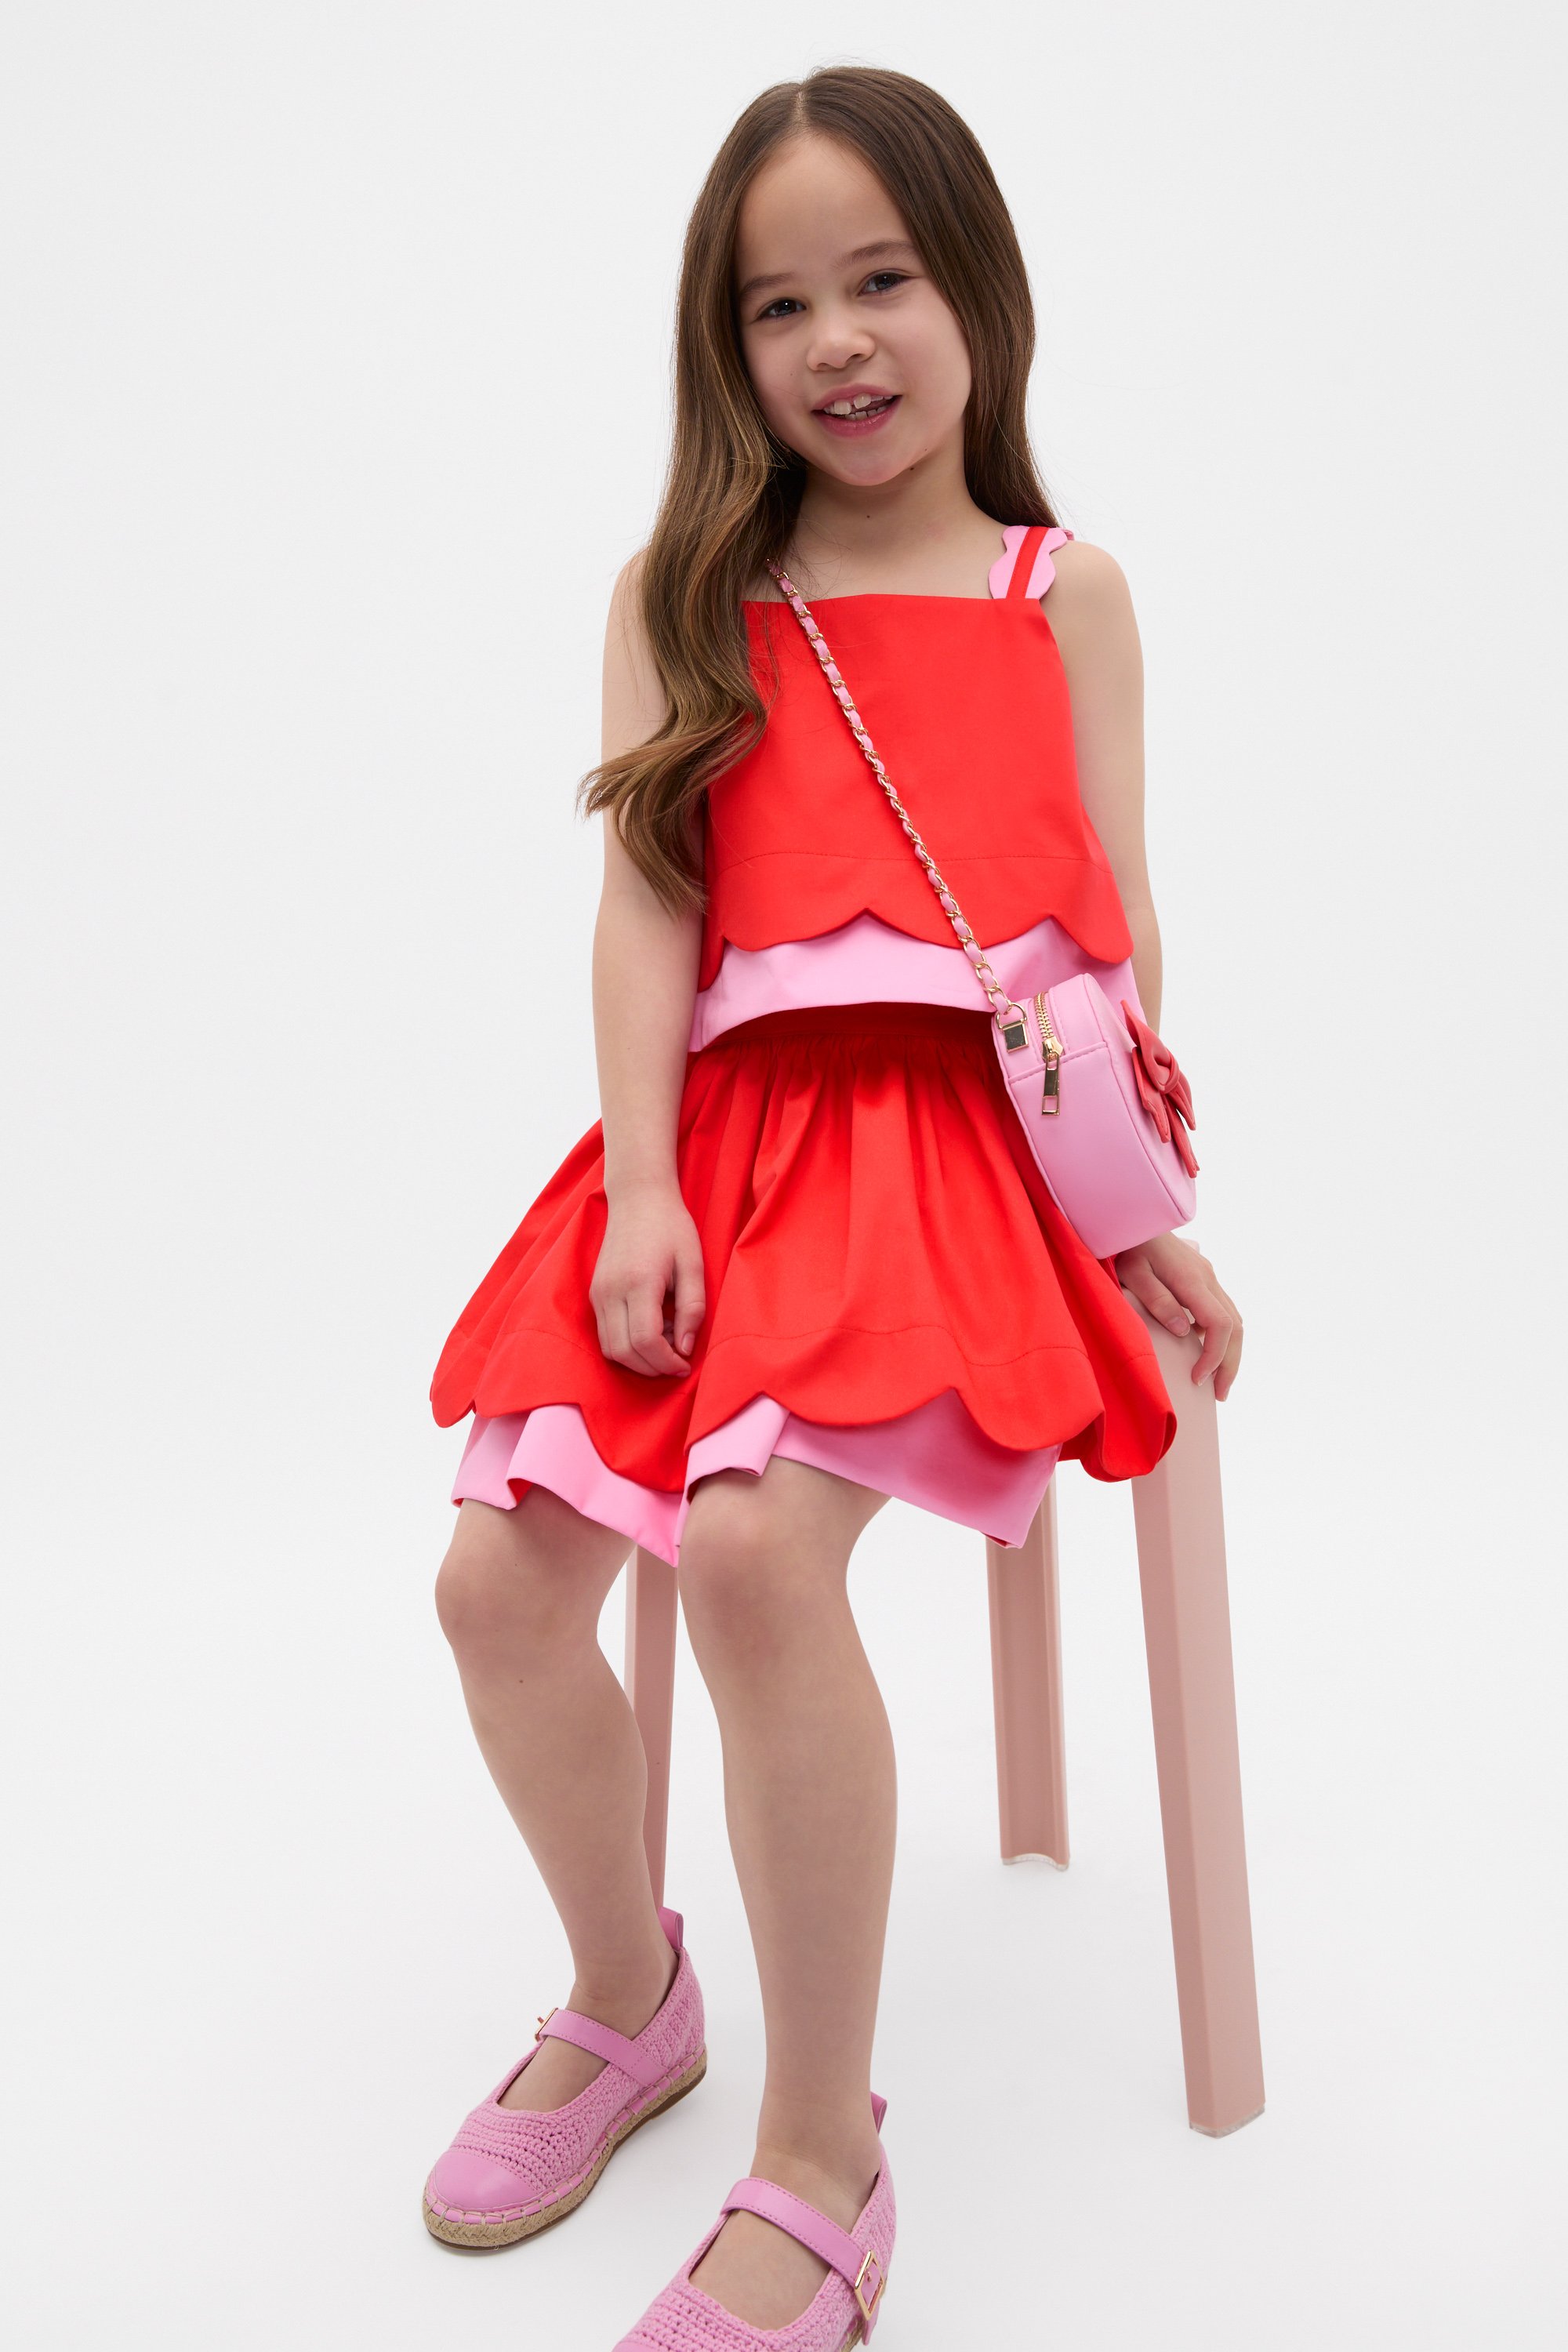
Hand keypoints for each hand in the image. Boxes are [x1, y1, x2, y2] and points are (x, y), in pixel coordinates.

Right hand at [590, 1181, 706, 1377]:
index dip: (666, 1362)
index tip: (685, 1364)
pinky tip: (650, 1329)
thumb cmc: (671, 1227)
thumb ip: (692, 1308)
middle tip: (677, 1361)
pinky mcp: (594, 1293)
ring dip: (638, 1359)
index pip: (645, 1341)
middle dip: (652, 1367)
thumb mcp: (693, 1264)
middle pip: (623, 1352)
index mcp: (639, 1282)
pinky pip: (605, 1334)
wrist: (638, 1198)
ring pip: (609, 1349)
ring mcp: (598, 1293)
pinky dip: (626, 1345)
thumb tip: (685, 1348)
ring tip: (665, 1343)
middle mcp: (611, 1291)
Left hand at [1114, 1231, 1242, 1399]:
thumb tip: (1184, 1332)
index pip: (1220, 1324)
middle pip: (1235, 1326)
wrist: (1132, 1218)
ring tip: (1218, 1381)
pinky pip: (1223, 1311)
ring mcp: (1208, 1277)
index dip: (1214, 1356)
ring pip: (1234, 1319)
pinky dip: (1223, 1336)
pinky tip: (1208, 1353)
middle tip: (1219, 1394)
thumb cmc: (1127, 1247)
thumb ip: (1158, 1302)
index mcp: (1193, 1280)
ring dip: (1230, 1352)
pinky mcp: (1203, 1278)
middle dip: (1230, 1363)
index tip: (1198, 1378)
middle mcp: (1208, 1278)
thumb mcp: (1133, 1275)